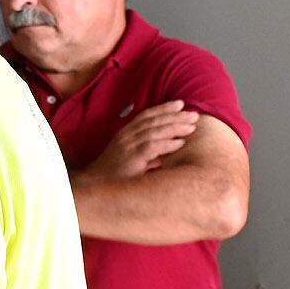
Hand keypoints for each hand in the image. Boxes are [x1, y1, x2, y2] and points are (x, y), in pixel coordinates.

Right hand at [77, 100, 198, 183]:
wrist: (96, 185)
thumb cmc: (114, 173)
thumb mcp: (130, 158)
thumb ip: (148, 152)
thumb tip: (168, 151)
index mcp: (125, 133)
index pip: (146, 116)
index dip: (163, 108)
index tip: (179, 104)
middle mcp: (126, 136)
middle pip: (153, 120)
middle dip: (174, 116)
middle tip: (193, 114)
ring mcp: (128, 145)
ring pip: (155, 131)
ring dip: (175, 127)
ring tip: (192, 126)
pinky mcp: (131, 157)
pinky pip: (153, 146)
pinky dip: (168, 144)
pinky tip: (180, 143)